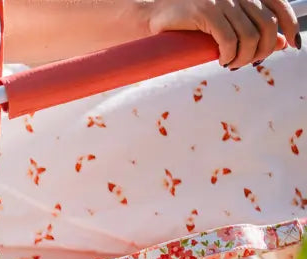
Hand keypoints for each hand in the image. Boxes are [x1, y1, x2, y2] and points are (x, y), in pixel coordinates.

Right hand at [143, 0, 300, 67]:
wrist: (156, 12)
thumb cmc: (191, 18)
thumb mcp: (227, 20)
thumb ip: (253, 27)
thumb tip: (281, 43)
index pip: (280, 6)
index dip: (290, 26)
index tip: (290, 44)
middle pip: (267, 26)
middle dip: (263, 50)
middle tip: (248, 62)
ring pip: (249, 37)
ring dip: (243, 58)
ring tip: (231, 64)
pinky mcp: (206, 11)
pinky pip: (228, 40)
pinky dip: (229, 55)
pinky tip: (222, 60)